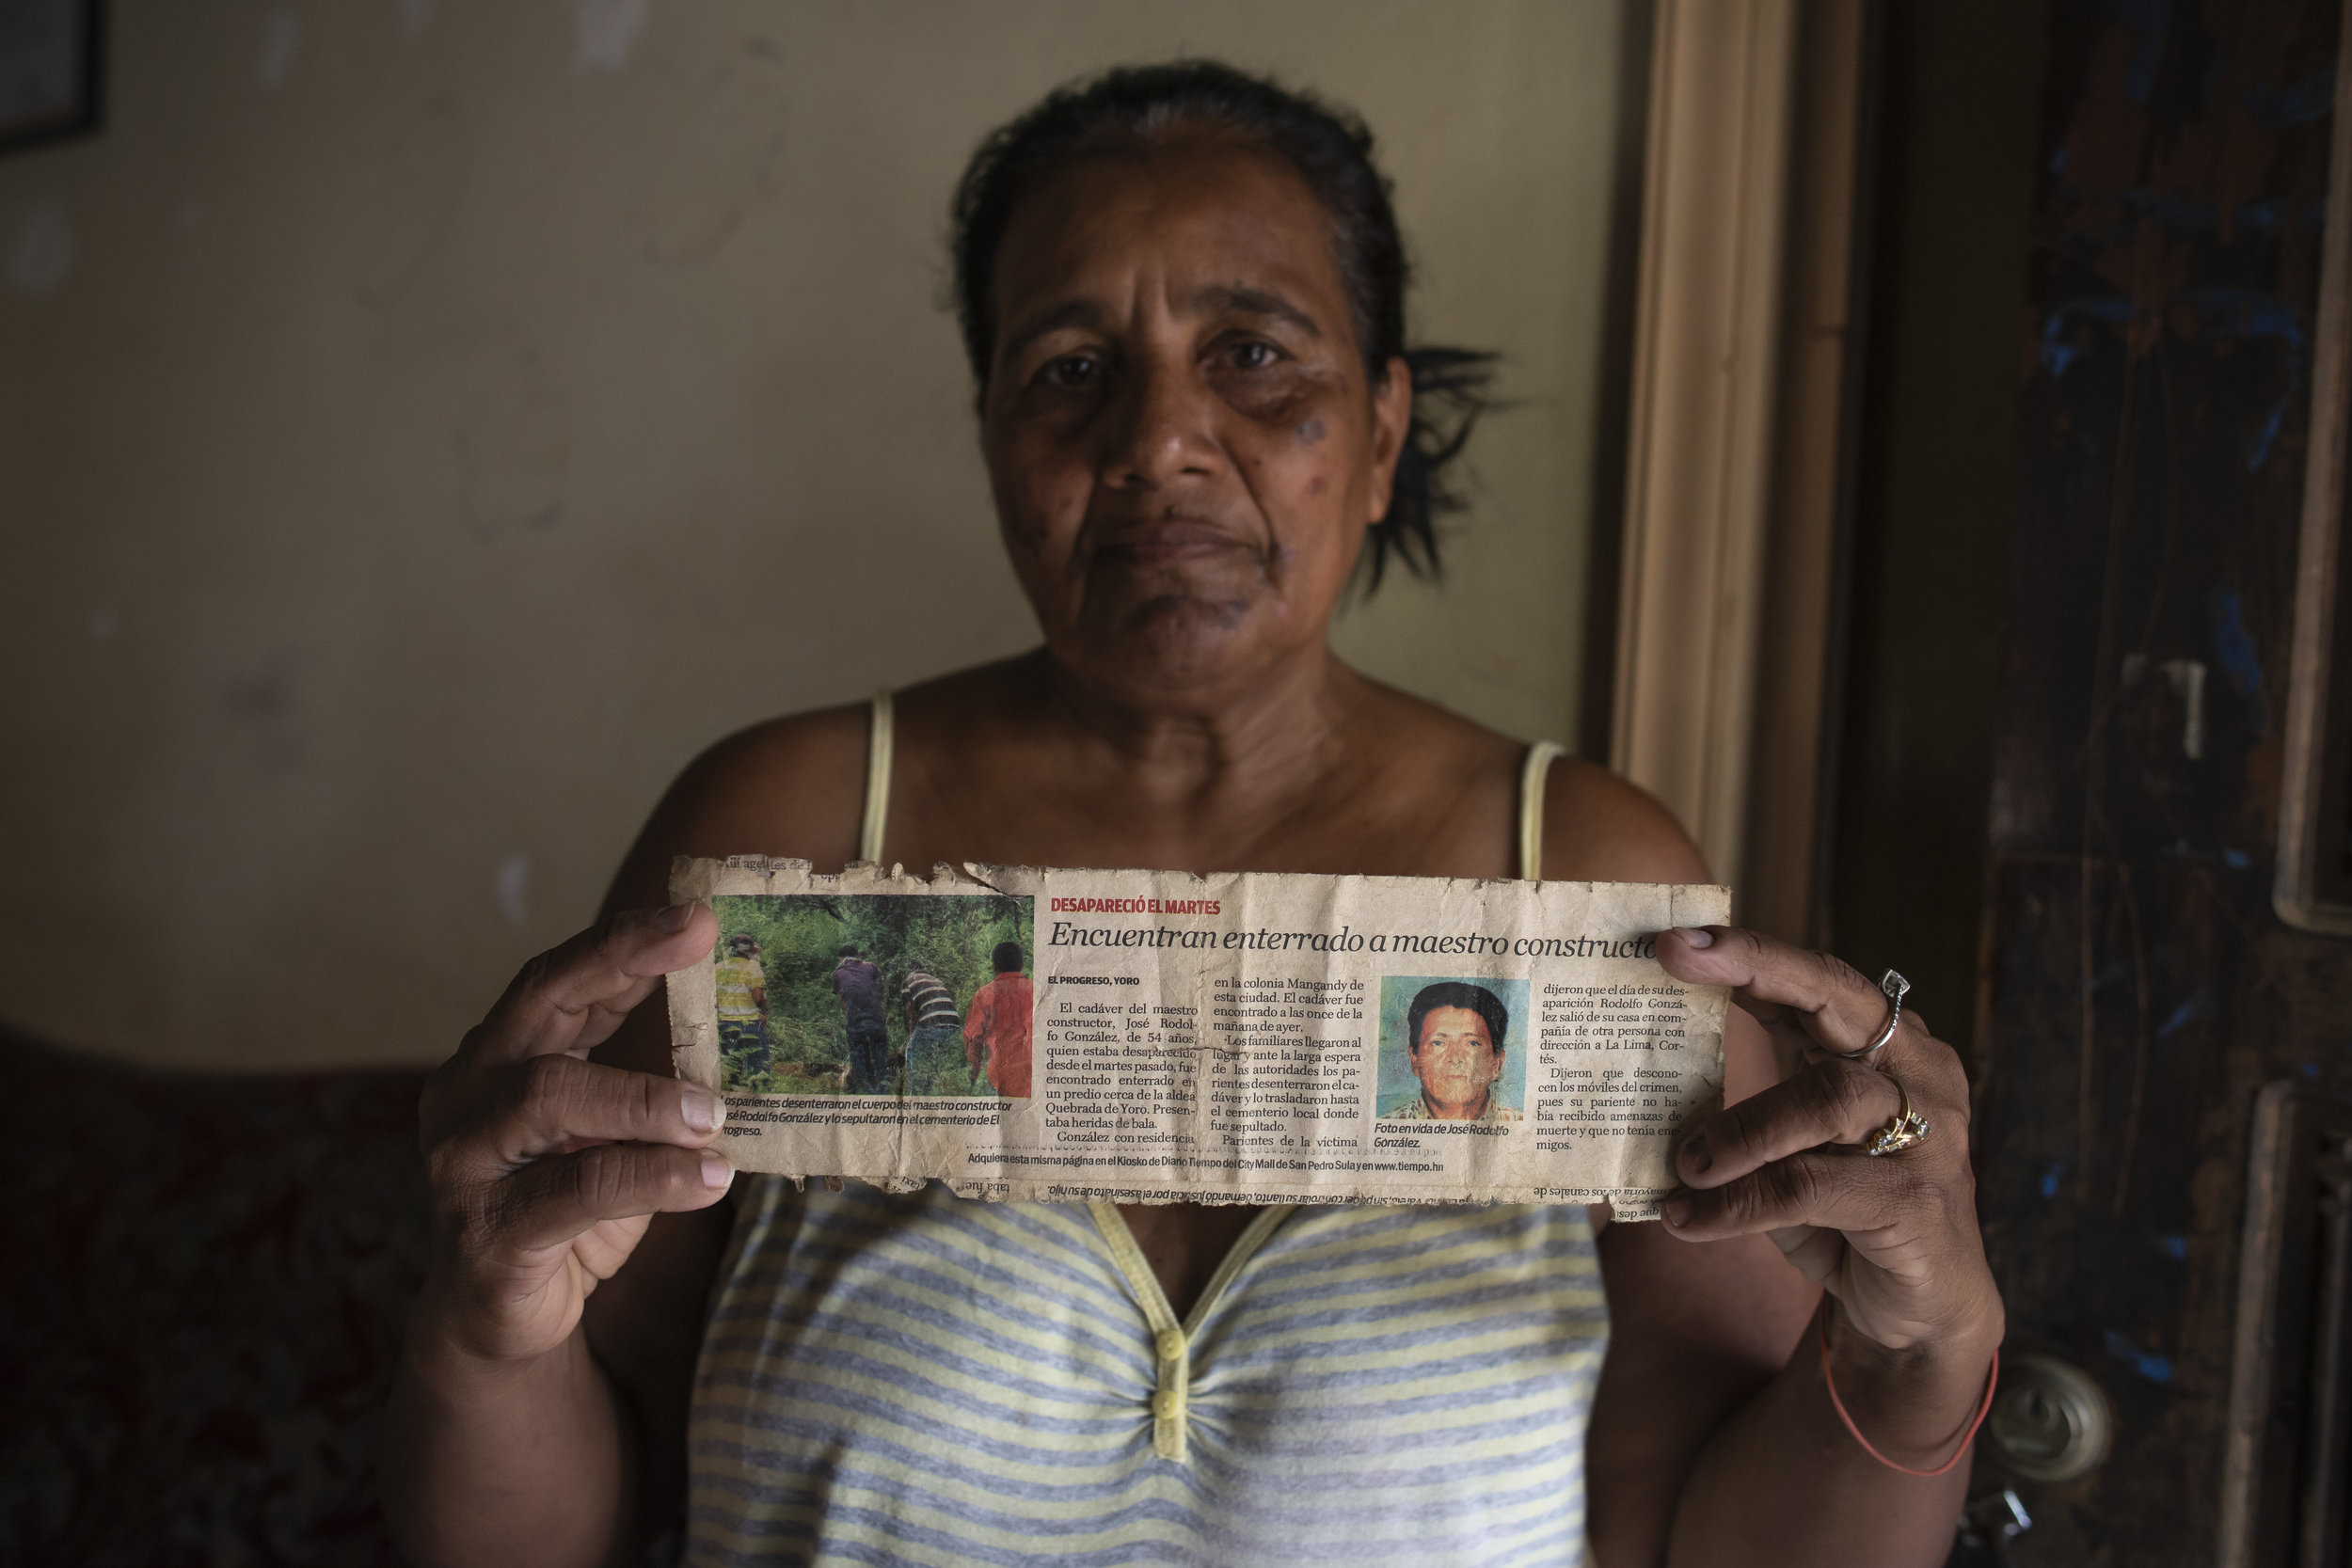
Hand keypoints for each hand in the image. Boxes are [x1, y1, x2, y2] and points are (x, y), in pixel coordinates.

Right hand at [412, 903, 732, 1368]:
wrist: (498, 1322)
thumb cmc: (566, 1208)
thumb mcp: (610, 1134)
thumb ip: (650, 1083)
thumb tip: (745, 1032)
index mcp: (498, 1056)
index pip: (557, 978)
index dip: (623, 941)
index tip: (694, 915)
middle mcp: (467, 1093)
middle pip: (539, 1006)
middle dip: (621, 963)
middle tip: (701, 943)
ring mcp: (465, 1161)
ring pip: (551, 1095)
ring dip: (647, 1098)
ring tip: (716, 1114)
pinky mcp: (487, 1231)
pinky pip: (576, 1190)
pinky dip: (652, 1178)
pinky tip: (708, 1180)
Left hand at [1654, 926, 2000, 1355]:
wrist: (1916, 1312)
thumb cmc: (1839, 1212)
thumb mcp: (1786, 1148)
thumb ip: (1740, 1104)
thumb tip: (1636, 1077)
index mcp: (1885, 1046)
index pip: (1817, 981)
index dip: (1751, 953)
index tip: (1677, 937)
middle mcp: (1918, 1072)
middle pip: (1837, 998)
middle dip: (1757, 967)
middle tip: (1674, 956)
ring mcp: (1929, 1134)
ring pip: (1823, 1100)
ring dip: (1738, 1132)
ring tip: (1684, 1163)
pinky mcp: (1915, 1201)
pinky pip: (1808, 1188)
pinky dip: (1738, 1204)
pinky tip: (1688, 1219)